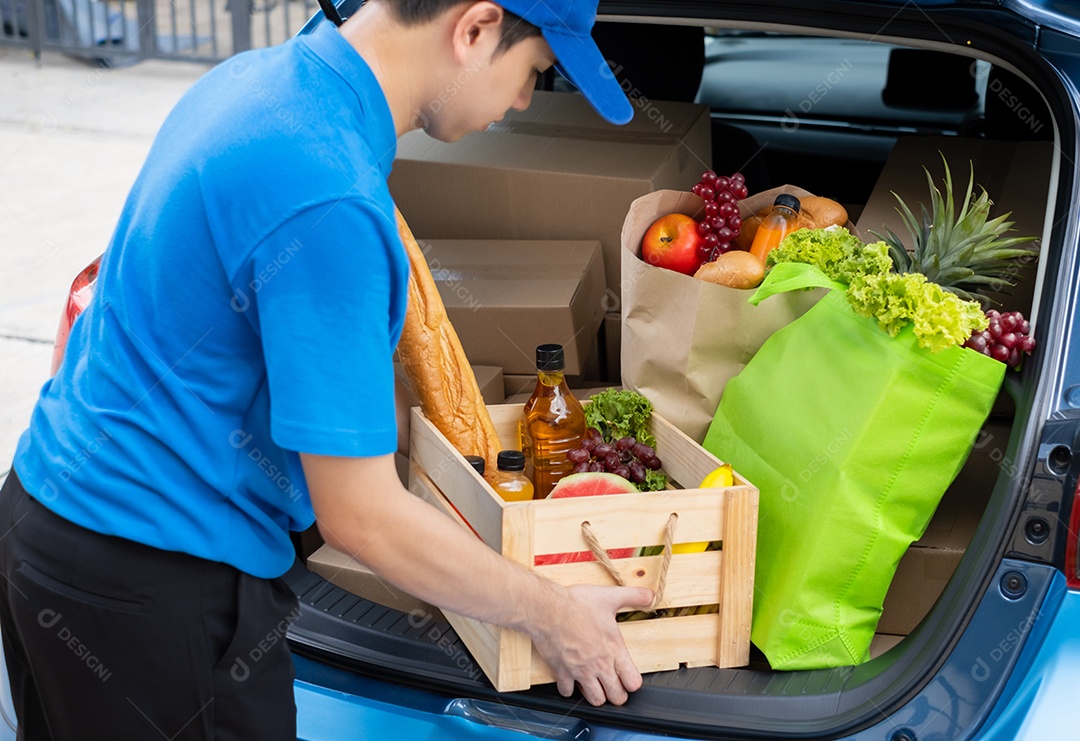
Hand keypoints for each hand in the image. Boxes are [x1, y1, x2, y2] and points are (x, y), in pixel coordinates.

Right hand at [528, 583, 652, 705]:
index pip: (633, 682)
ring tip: (594, 685)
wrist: (548, 609)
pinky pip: (568, 692)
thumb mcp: (610, 596)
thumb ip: (634, 596)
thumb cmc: (577, 604)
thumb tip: (650, 595)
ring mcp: (581, 672)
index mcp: (614, 649)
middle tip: (612, 686)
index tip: (628, 677)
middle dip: (617, 693)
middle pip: (617, 697)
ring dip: (596, 694)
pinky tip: (570, 678)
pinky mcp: (562, 673)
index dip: (632, 682)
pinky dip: (569, 688)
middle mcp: (600, 665)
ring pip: (596, 700)